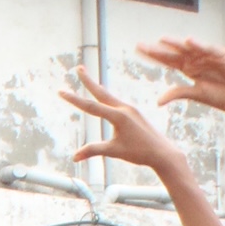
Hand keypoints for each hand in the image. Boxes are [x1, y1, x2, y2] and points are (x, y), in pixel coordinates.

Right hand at [57, 74, 188, 181]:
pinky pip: (116, 102)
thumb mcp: (114, 151)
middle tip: (78, 68)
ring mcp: (130, 109)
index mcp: (119, 116)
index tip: (61, 91)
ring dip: (97, 87)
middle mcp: (124, 109)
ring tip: (87, 79)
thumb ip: (94, 150)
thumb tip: (74, 157)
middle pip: (101, 92)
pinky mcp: (134, 113)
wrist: (163, 152)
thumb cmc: (140, 153)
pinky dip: (106, 97)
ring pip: (109, 96)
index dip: (74, 100)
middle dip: (88, 81)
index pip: (91, 106)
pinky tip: (104, 97)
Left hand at [134, 37, 224, 121]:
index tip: (139, 50)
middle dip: (159, 48)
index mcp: (190, 68)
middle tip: (141, 44)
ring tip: (162, 39)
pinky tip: (189, 42)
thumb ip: (179, 93)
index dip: (154, 55)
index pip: (168, 60)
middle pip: (175, 52)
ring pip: (190, 48)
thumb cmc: (222, 97)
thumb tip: (157, 101)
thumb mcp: (197, 94)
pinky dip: (200, 45)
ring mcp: (210, 56)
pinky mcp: (224, 56)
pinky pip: (210, 50)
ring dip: (177, 43)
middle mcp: (198, 59)